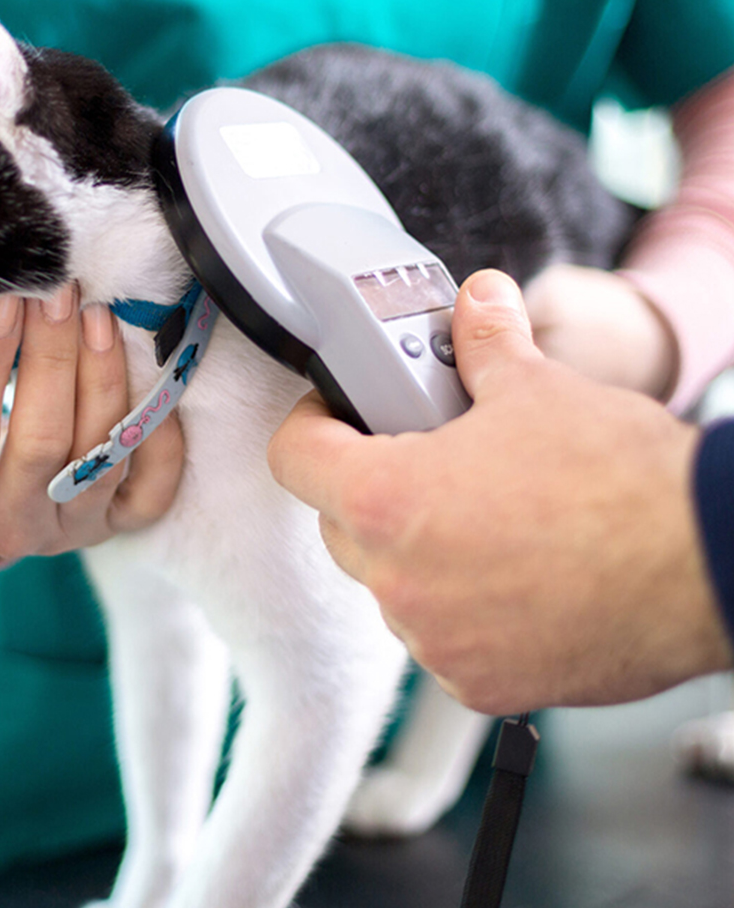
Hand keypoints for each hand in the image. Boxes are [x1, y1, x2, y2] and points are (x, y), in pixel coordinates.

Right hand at [0, 286, 183, 564]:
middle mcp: (13, 532)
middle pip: (42, 443)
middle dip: (51, 360)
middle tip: (56, 292)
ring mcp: (71, 531)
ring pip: (100, 457)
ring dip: (103, 379)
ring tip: (96, 313)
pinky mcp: (117, 524)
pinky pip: (154, 488)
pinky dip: (161, 434)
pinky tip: (148, 376)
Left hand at [268, 269, 729, 712]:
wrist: (709, 564)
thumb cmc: (623, 483)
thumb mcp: (538, 389)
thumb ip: (486, 342)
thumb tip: (478, 300)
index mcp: (386, 500)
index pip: (293, 457)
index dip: (313, 423)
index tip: (340, 413)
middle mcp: (397, 582)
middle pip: (338, 522)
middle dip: (367, 485)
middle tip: (421, 456)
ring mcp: (436, 641)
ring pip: (390, 584)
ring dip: (415, 550)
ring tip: (480, 517)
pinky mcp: (480, 685)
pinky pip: (439, 637)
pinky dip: (458, 607)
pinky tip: (510, 573)